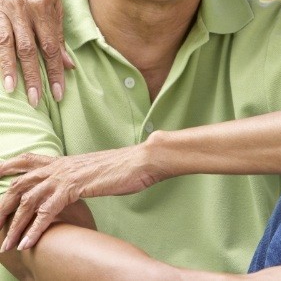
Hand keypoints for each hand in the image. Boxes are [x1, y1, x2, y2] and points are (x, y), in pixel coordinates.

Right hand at [0, 0, 73, 105]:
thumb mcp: (56, 3)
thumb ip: (58, 33)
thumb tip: (66, 64)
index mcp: (43, 6)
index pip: (51, 46)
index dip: (54, 71)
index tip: (58, 92)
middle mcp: (22, 9)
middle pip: (28, 49)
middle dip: (33, 76)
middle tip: (37, 100)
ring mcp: (3, 8)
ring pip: (5, 44)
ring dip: (9, 69)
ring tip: (13, 90)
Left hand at [0, 145, 165, 251]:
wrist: (143, 160)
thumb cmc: (126, 166)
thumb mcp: (96, 170)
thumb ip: (80, 176)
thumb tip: (77, 185)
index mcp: (66, 161)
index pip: (29, 160)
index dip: (9, 166)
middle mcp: (62, 165)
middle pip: (20, 184)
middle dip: (2, 205)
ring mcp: (67, 175)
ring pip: (29, 200)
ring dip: (15, 225)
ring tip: (6, 245)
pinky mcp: (75, 186)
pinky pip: (47, 210)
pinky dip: (35, 228)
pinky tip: (28, 242)